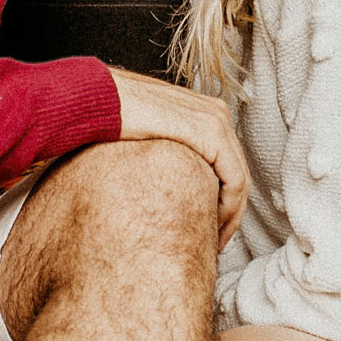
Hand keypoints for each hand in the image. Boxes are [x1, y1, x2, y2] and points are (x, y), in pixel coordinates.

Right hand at [110, 67, 247, 247]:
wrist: (100, 98)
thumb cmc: (113, 117)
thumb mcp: (148, 135)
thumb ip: (166, 151)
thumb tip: (162, 181)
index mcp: (204, 112)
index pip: (227, 164)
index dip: (223, 200)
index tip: (209, 228)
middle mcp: (217, 113)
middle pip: (238, 173)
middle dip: (230, 212)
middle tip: (216, 241)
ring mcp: (217, 121)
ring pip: (240, 180)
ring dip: (231, 216)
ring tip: (214, 241)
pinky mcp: (212, 133)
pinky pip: (234, 179)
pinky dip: (229, 208)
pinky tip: (214, 228)